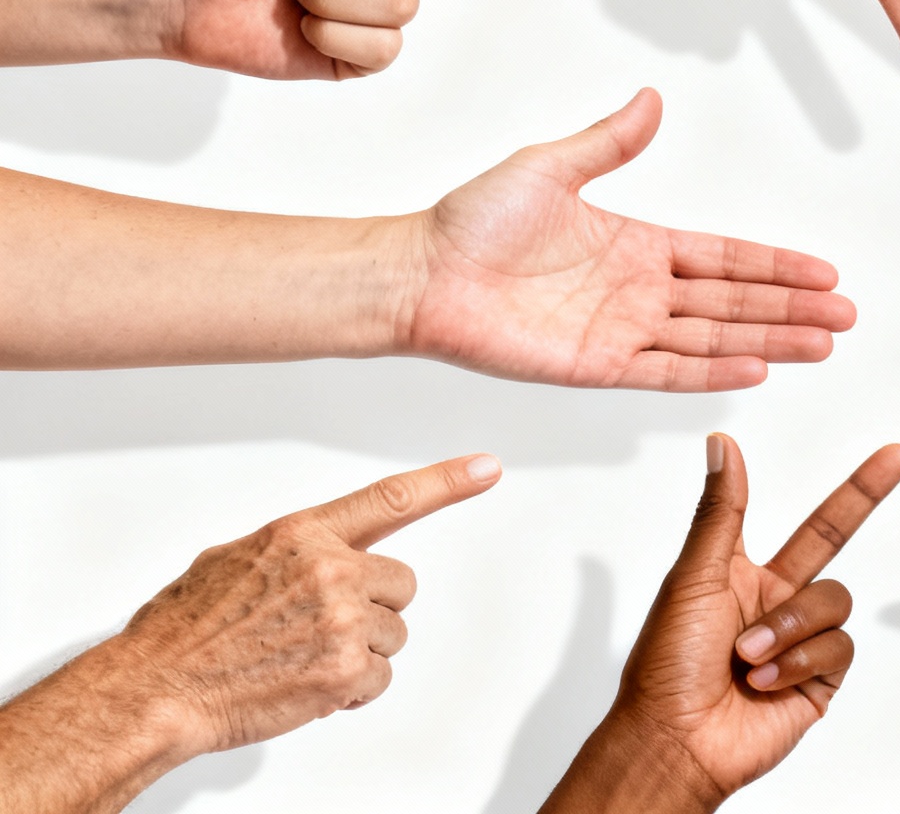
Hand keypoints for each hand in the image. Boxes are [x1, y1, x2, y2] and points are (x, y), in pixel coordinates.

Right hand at [104, 455, 499, 753]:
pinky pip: (378, 678)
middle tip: (318, 628)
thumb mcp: (235, 562)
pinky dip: (350, 690)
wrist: (155, 689)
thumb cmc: (184, 631)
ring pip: (392, 635)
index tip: (486, 468)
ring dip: (358, 653)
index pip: (390, 500)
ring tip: (298, 659)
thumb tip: (320, 559)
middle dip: (372, 609)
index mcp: (302, 535)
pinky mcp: (345, 670)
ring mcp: (342, 620)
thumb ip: (294, 553)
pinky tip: (304, 685)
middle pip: (401, 585)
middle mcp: (331, 570)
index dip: (445, 482)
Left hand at [400, 88, 855, 391]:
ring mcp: (622, 330)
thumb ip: (609, 141)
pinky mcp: (596, 364)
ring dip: (770, 339)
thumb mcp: (550, 166)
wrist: (420, 273)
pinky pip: (666, 368)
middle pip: (734, 302)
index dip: (775, 266)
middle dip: (791, 308)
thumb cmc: (472, 219)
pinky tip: (758, 366)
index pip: (724, 257)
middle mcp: (639, 291)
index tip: (823, 272)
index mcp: (636, 244)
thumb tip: (653, 100)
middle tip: (844, 316)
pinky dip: (712, 370)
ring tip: (822, 343)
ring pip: (714, 338)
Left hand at [544, 435, 899, 810]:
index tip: (878, 452)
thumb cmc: (668, 663)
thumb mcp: (694, 576)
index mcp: (748, 575)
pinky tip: (765, 680)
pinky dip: (798, 660)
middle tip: (899, 458)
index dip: (837, 486)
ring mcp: (803, 642)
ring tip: (747, 655)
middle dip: (866, 498)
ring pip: (835, 600)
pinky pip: (838, 647)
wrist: (676, 739)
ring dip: (789, 626)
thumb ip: (722, 511)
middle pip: (836, 545)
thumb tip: (723, 445)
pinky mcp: (820, 681)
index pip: (803, 521)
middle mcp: (780, 604)